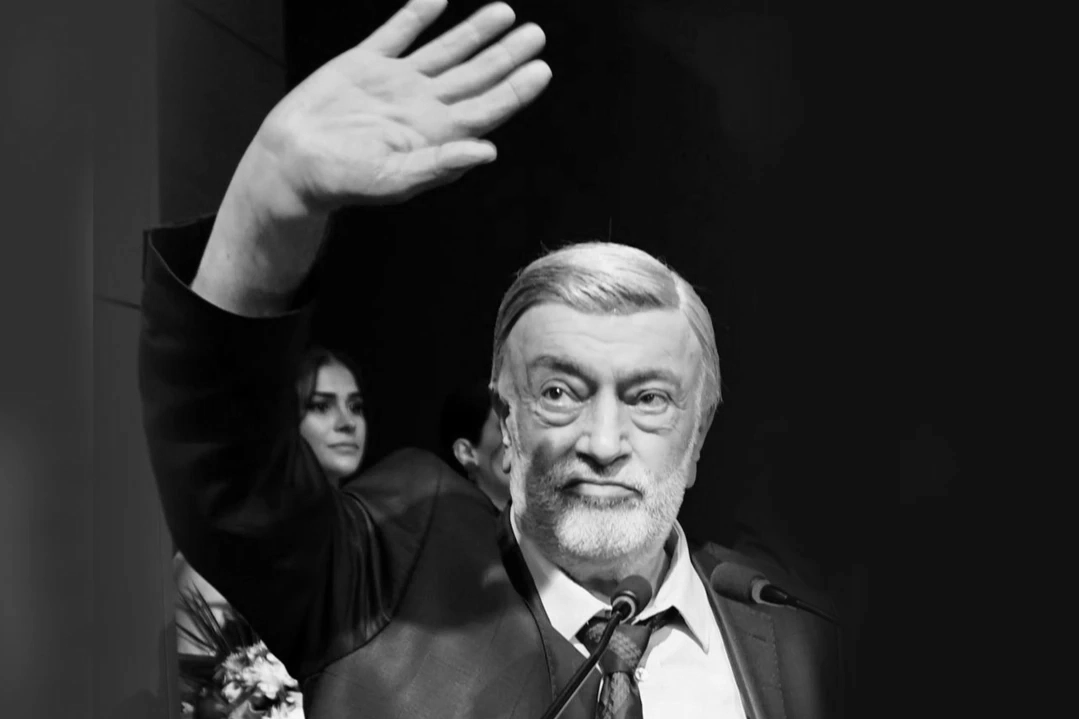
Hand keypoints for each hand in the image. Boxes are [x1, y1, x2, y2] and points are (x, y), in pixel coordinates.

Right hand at [244, 0, 550, 214]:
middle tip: (536, 34)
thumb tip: (488, 151)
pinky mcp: (365, 64)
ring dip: (475, 32)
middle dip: (506, 55)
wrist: (289, 163)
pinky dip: (418, 13)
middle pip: (476, 76)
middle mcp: (423, 106)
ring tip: (504, 11)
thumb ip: (442, 165)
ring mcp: (396, 83)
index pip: (487, 108)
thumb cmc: (342, 181)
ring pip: (446, 51)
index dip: (516, 89)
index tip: (542, 69)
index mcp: (436, 135)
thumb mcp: (394, 180)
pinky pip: (398, 32)